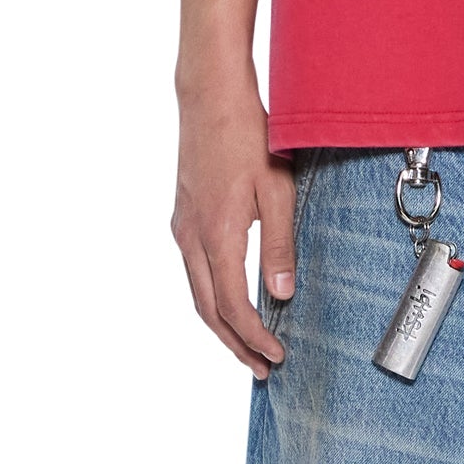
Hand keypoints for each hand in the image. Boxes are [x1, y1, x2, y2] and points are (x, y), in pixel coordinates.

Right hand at [170, 80, 296, 378]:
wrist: (210, 95)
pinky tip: (229, 296)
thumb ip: (279, 243)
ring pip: (197, 291)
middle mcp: (191, 238)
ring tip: (247, 343)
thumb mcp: (275, 188)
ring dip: (221, 323)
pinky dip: (211, 295)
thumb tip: (280, 295)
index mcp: (216, 235)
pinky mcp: (183, 214)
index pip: (232, 306)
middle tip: (261, 368)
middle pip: (208, 310)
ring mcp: (182, 226)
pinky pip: (194, 270)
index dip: (253, 337)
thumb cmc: (248, 135)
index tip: (276, 356)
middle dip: (234, 343)